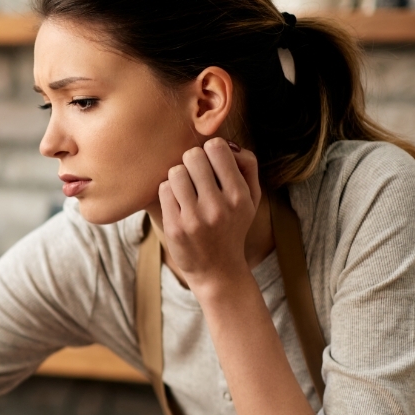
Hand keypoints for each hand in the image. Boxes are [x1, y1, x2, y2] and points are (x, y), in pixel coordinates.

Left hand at [157, 137, 260, 292]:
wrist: (218, 271)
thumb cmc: (233, 226)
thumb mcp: (251, 198)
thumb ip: (247, 165)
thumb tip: (227, 144)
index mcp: (239, 195)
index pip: (217, 147)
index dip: (210, 151)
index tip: (210, 164)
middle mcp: (218, 206)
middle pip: (192, 155)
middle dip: (191, 162)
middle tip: (195, 176)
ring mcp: (194, 218)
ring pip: (175, 171)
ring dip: (178, 177)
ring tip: (186, 191)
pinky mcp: (174, 227)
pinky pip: (163, 190)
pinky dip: (168, 193)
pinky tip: (178, 204)